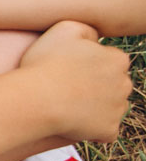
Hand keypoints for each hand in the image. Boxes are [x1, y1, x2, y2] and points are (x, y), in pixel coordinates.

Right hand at [19, 20, 131, 142]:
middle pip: (113, 84)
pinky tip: (74, 123)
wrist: (36, 100)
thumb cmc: (45, 63)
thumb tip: (95, 40)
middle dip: (96, 86)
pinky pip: (105, 131)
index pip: (109, 61)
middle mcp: (125, 84)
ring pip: (110, 107)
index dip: (87, 64)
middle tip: (66, 86)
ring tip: (67, 105)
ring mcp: (118, 109)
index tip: (68, 68)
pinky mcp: (108, 130)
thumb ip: (86, 30)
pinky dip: (93, 129)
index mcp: (117, 59)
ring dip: (94, 107)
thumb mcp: (64, 29)